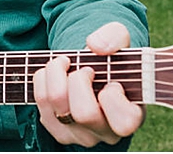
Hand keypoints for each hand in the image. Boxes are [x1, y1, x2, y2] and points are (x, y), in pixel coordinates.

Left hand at [34, 22, 141, 146]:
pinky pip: (41, 103)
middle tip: (84, 69)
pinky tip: (54, 73)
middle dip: (77, 80)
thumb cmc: (109, 58)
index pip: (124, 122)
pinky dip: (42, 79)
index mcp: (131, 117)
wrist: (90, 68)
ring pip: (57, 106)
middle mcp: (107, 133)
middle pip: (84, 113)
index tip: (111, 82)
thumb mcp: (119, 39)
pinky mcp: (59, 131)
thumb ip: (114, 36)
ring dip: (55, 74)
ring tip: (65, 63)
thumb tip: (95, 46)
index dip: (112, 98)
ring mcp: (81, 135)